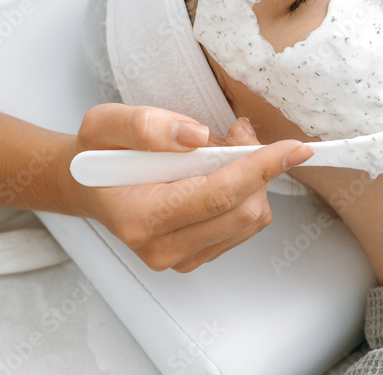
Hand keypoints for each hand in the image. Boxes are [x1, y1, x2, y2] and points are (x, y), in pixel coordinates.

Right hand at [68, 104, 312, 272]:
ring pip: (250, 221)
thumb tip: (197, 137)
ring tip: (220, 150)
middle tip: (239, 132)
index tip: (295, 147)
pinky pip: (243, 227)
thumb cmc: (97, 154)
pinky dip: (245, 194)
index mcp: (140, 217)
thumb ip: (146, 125)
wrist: (87, 186)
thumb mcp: (105, 123)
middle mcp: (161, 248)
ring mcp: (180, 259)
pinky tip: (219, 173)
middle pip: (243, 211)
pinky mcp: (195, 257)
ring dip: (252, 180)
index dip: (261, 167)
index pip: (218, 195)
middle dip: (257, 167)